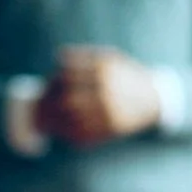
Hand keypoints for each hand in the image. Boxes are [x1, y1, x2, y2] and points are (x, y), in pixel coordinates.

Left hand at [41, 48, 162, 146]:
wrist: (152, 98)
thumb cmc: (123, 75)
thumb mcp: (109, 57)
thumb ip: (84, 56)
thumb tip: (59, 59)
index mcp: (103, 68)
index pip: (65, 76)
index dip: (51, 83)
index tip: (46, 86)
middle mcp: (106, 90)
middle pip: (65, 99)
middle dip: (47, 105)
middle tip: (39, 107)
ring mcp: (109, 111)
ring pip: (70, 120)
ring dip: (52, 122)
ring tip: (43, 122)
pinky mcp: (110, 129)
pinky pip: (83, 134)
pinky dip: (66, 135)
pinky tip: (59, 131)